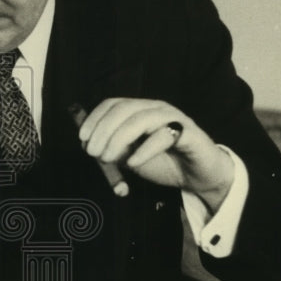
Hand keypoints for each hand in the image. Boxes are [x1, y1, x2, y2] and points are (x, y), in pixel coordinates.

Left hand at [77, 98, 233, 211]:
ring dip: (119, 139)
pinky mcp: (189, 133)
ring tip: (108, 158)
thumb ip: (114, 149)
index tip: (82, 138)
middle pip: (124, 109)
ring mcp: (173, 118)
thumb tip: (89, 146)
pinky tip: (133, 163)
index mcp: (140, 110)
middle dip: (103, 130)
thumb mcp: (132, 157)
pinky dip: (144, 150)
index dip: (95, 118)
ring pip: (141, 119)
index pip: (113, 104)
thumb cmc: (164, 163)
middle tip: (93, 153)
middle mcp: (156, 109)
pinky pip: (163, 136)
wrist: (198, 177)